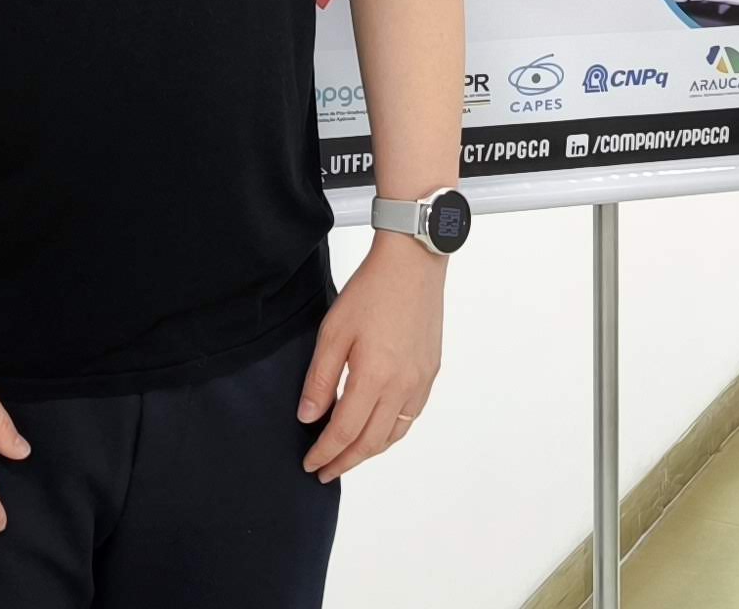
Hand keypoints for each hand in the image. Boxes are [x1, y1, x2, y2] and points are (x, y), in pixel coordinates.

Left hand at [301, 238, 445, 480]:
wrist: (413, 265)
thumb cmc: (371, 291)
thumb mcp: (333, 332)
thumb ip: (320, 379)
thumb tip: (308, 417)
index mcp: (374, 377)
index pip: (344, 431)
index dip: (324, 453)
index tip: (309, 463)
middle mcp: (402, 386)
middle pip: (371, 442)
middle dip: (345, 462)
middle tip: (324, 472)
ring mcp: (420, 382)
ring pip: (393, 434)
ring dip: (368, 451)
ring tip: (347, 457)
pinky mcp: (430, 373)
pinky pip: (409, 417)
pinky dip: (390, 433)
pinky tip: (377, 432)